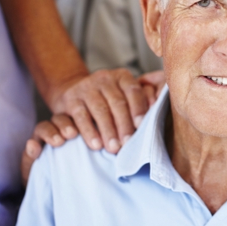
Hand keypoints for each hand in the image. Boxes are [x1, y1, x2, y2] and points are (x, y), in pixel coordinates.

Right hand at [21, 70, 166, 185]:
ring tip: (113, 148)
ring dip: (107, 131)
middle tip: (128, 144)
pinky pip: (80, 116)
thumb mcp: (123, 95)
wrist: (73, 91)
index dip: (138, 109)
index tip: (142, 126)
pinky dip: (87, 131)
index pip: (133, 91)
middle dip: (124, 125)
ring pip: (99, 110)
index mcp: (122, 76)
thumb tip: (156, 109)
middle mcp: (104, 78)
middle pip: (117, 103)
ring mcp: (86, 87)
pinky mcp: (70, 99)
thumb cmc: (108, 99)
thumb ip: (139, 102)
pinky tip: (94, 144)